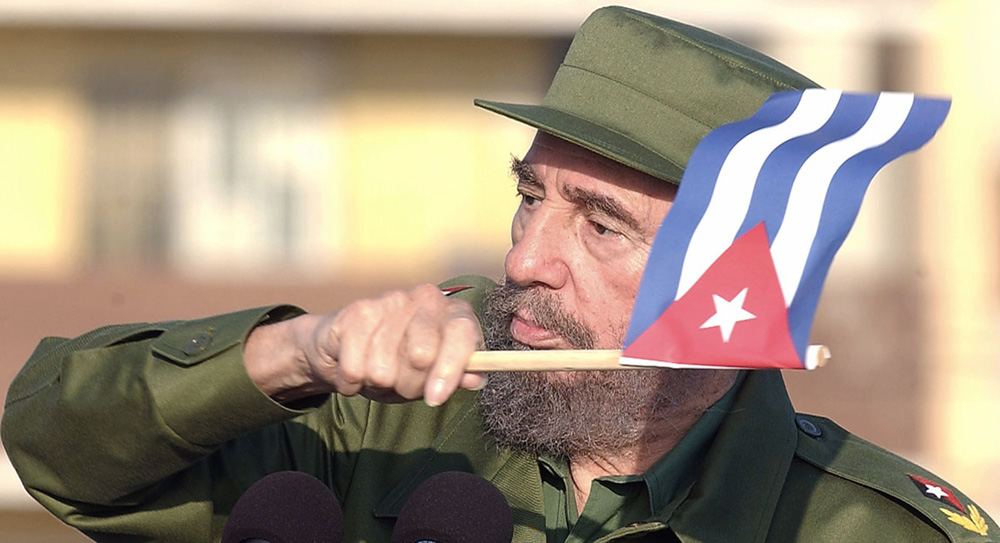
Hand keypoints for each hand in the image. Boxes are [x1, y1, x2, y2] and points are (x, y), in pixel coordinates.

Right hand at [245, 284, 485, 405]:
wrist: (345, 346)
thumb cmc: (400, 362)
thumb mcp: (433, 374)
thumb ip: (457, 376)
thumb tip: (477, 380)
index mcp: (454, 312)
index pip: (461, 333)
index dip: (451, 369)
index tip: (435, 398)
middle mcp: (426, 298)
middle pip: (422, 356)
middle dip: (409, 385)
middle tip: (401, 384)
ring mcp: (391, 300)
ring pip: (384, 369)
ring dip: (378, 385)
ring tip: (377, 375)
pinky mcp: (356, 311)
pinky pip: (355, 369)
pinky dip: (351, 383)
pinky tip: (355, 373)